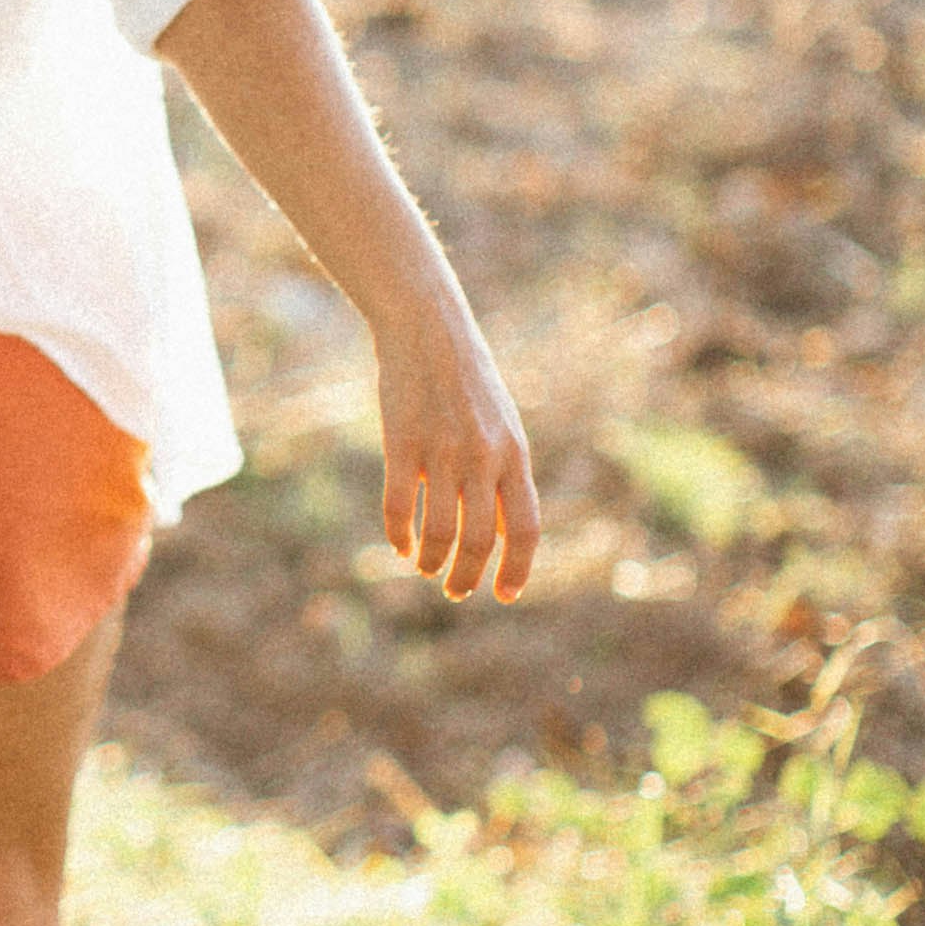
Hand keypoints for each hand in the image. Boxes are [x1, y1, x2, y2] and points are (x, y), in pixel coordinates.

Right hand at [373, 302, 541, 601]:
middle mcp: (482, 456)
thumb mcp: (501, 426)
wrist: (428, 330)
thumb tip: (503, 534)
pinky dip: (399, 536)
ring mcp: (441, 451)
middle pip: (480, 541)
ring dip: (433, 562)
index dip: (518, 569)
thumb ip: (504, 476)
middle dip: (467, 577)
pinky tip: (400, 546)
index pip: (525, 528)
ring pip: (440, 532)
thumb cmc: (467, 382)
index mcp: (515, 454)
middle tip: (456, 592)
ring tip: (426, 570)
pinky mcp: (401, 443)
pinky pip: (400, 507)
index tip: (505, 595)